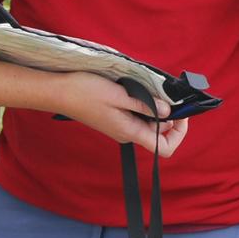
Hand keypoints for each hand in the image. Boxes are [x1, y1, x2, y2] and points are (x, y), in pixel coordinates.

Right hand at [56, 73, 189, 156]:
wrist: (59, 92)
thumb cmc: (85, 92)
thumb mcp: (120, 95)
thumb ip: (145, 105)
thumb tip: (168, 113)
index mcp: (130, 131)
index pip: (164, 148)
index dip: (178, 132)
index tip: (180, 112)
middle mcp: (127, 133)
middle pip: (160, 134)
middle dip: (170, 116)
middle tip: (167, 94)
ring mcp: (121, 127)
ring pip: (149, 124)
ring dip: (156, 109)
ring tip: (151, 89)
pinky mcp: (115, 118)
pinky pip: (138, 117)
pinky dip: (145, 106)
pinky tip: (138, 90)